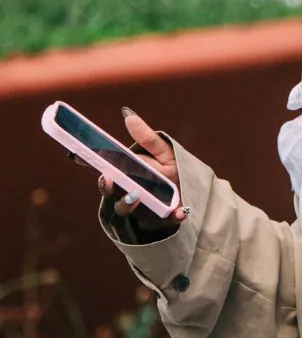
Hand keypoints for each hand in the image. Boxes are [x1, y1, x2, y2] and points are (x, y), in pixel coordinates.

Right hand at [98, 107, 186, 233]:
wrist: (190, 194)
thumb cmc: (170, 171)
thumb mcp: (161, 152)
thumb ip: (147, 139)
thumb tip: (128, 116)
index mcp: (125, 176)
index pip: (103, 171)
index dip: (88, 163)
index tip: (76, 155)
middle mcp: (129, 194)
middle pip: (110, 193)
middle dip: (107, 188)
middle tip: (107, 179)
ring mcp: (143, 210)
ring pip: (128, 210)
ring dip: (128, 203)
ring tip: (135, 195)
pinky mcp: (163, 221)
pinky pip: (166, 222)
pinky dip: (173, 217)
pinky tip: (181, 212)